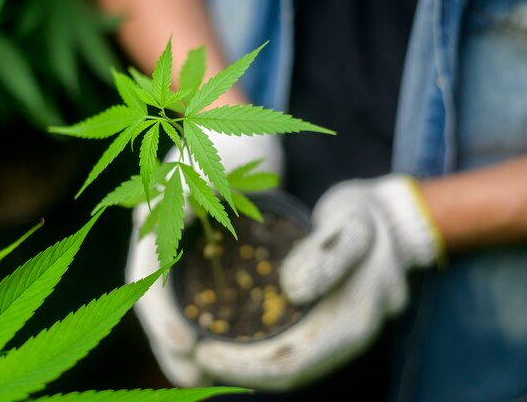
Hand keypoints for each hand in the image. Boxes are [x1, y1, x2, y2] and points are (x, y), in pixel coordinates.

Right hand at [125, 132, 282, 386]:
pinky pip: (183, 285)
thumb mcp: (219, 158)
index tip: (188, 351)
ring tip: (197, 373)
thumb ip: (201, 190)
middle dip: (168, 340)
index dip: (163, 318)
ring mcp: (166, 236)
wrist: (226, 119)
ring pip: (164, 296)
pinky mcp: (184, 242)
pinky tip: (210, 337)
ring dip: (176, 335)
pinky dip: (191, 315)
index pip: (149, 276)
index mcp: (154, 210)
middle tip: (192, 381)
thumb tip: (177, 226)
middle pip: (150, 295)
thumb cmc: (228, 134)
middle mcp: (154, 227)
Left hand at [191, 175, 442, 389]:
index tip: (204, 352)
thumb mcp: (352, 226)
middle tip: (196, 356)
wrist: (393, 221)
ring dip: (248, 367)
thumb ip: (327, 258)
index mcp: (353, 319)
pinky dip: (261, 351)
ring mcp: (340, 334)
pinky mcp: (331, 324)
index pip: (291, 359)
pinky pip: (293, 349)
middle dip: (239, 370)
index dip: (244, 364)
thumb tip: (293, 291)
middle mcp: (348, 337)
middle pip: (288, 372)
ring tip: (207, 353)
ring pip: (290, 366)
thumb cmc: (366, 218)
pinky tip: (234, 339)